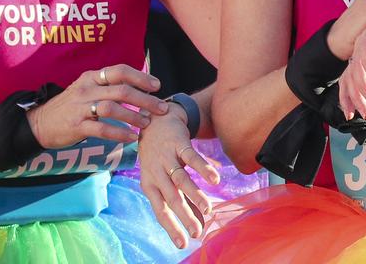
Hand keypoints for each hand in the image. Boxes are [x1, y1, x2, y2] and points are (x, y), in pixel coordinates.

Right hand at [25, 64, 167, 149]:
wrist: (38, 124)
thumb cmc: (68, 108)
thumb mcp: (85, 90)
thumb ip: (106, 88)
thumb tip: (136, 89)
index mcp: (90, 77)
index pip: (119, 71)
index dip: (141, 77)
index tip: (157, 85)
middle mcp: (86, 88)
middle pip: (121, 90)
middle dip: (145, 99)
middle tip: (161, 108)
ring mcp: (80, 107)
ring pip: (112, 107)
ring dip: (134, 116)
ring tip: (147, 123)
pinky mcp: (76, 126)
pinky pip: (101, 128)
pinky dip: (119, 132)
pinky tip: (131, 137)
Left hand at [137, 102, 220, 248]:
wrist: (153, 121)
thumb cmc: (160, 158)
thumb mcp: (164, 179)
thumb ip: (182, 200)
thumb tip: (199, 224)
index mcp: (150, 186)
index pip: (160, 211)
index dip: (172, 227)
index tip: (183, 244)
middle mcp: (155, 173)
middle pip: (171, 199)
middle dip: (185, 217)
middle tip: (198, 232)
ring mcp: (166, 158)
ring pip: (181, 180)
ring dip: (195, 195)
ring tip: (209, 209)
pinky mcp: (177, 144)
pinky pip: (191, 157)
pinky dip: (203, 168)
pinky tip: (215, 179)